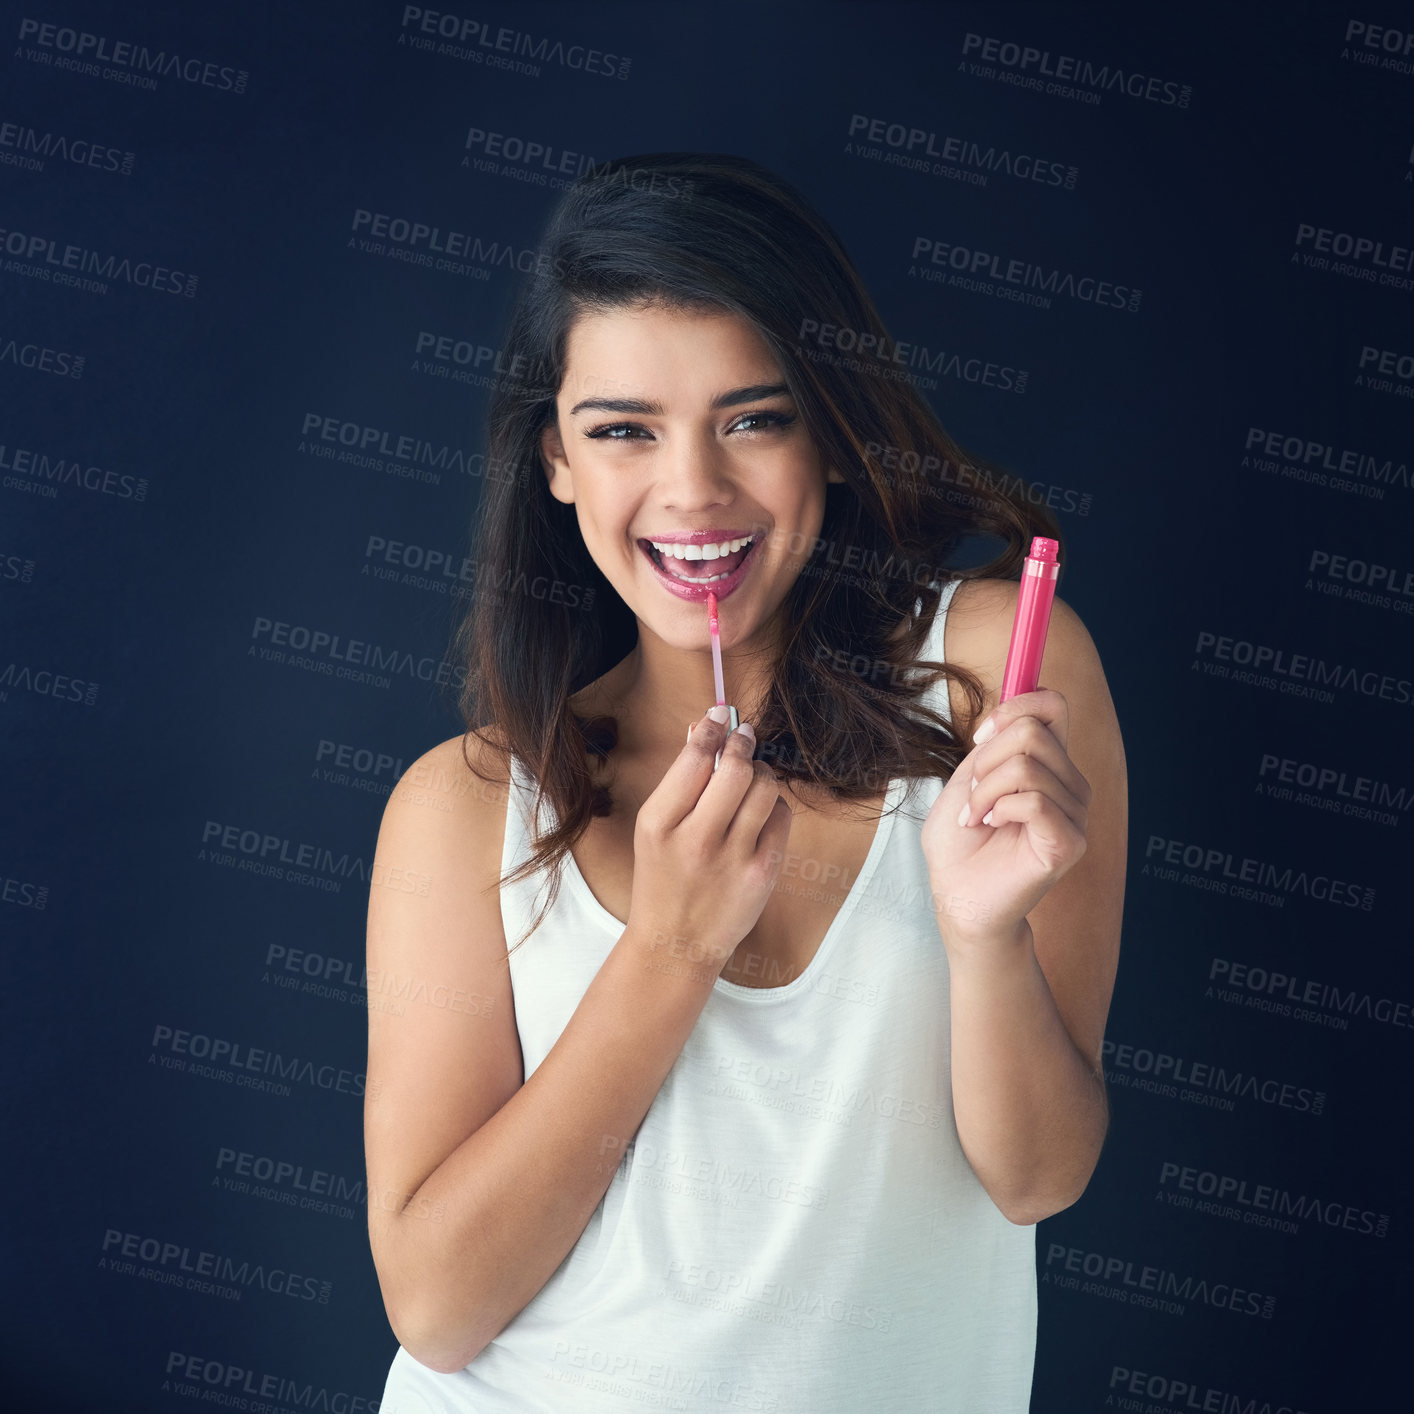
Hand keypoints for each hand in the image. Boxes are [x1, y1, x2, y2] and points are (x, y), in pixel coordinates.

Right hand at [626, 710, 791, 971]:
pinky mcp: (763, 873)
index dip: (712, 729)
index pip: (694, 760)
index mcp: (660, 824)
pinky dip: (772, 804)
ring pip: (764, 788)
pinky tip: (759, 812)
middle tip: (743, 738)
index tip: (720, 716)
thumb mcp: (654, 829)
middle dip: (743, 745)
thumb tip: (705, 729)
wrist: (676, 944)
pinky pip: (780, 816)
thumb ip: (679, 781)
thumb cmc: (663, 879)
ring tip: (751, 777)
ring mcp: (733, 859)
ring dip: (761, 772)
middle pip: (735, 769)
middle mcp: (696, 840)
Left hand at [920, 689, 1090, 953]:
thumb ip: (993, 743)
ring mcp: (1074, 814)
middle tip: (972, 793)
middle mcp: (1069, 784)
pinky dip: (998, 809)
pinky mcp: (1070, 842)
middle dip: (986, 758)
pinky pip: (1034, 801)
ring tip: (977, 817)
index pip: (1053, 706)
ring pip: (1027, 766)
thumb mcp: (967, 778)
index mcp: (1048, 764)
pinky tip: (991, 827)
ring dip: (984, 791)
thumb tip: (1012, 709)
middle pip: (1033, 731)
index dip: (1016, 705)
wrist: (956, 895)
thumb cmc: (959, 842)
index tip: (981, 736)